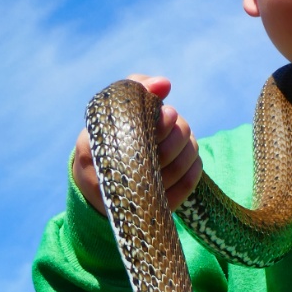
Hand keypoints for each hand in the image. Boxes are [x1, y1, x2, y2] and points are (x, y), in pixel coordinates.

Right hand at [71, 75, 202, 214]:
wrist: (99, 185)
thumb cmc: (108, 138)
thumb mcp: (112, 110)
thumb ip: (134, 89)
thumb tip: (165, 84)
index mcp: (96, 149)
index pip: (138, 137)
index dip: (161, 124)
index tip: (168, 112)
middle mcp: (117, 178)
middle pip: (165, 152)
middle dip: (177, 132)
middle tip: (173, 120)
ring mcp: (140, 197)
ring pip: (179, 167)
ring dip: (188, 145)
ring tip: (182, 134)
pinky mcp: (159, 208)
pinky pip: (188, 184)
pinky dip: (194, 164)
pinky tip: (189, 154)